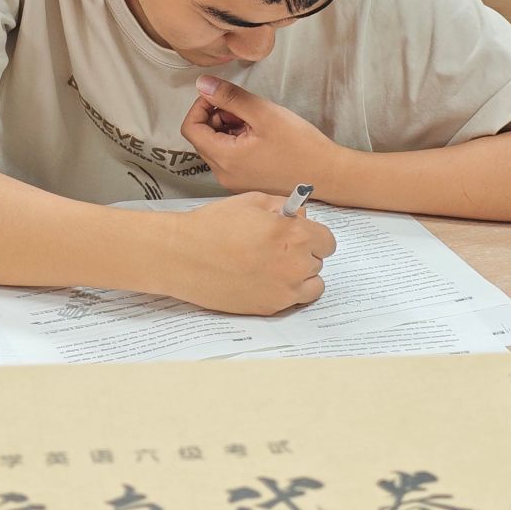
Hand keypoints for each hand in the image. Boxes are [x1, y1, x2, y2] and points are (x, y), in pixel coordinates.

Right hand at [163, 192, 334, 314]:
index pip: (327, 241)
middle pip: (318, 262)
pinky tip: (265, 280)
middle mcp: (295, 265)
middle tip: (279, 249)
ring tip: (274, 267)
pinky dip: (286, 292)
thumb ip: (284, 207)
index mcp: (294, 234)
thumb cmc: (212, 226)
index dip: (313, 236)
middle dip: (303, 254)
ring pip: (311, 285)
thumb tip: (301, 214)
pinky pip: (293, 301)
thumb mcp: (251, 201)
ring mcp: (284, 290)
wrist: (183, 256)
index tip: (301, 236)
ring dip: (300, 276)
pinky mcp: (270, 308)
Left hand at [180, 76, 337, 195]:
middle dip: (217, 116)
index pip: (190, 128)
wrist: (329, 175)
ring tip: (256, 123)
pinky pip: (229, 157)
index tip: (222, 97)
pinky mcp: (246, 182)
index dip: (202, 106)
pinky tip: (261, 136)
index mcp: (224, 159)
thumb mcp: (264, 113)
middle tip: (244, 109)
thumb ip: (230, 97)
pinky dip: (237, 141)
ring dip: (228, 128)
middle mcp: (224, 175)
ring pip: (216, 146)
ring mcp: (234, 181)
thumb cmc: (301, 146)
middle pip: (202, 137)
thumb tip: (203, 84)